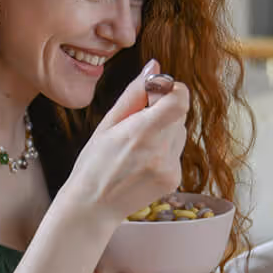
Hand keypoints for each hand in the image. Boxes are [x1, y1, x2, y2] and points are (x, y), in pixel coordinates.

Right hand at [64, 59, 190, 226]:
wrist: (93, 207)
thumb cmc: (93, 163)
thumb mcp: (107, 124)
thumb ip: (134, 93)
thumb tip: (154, 65)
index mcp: (141, 132)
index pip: (180, 98)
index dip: (171, 91)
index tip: (155, 95)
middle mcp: (160, 151)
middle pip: (180, 113)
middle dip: (163, 111)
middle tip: (138, 124)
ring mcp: (170, 168)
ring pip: (180, 133)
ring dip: (164, 132)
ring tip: (137, 148)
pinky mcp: (174, 180)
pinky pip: (177, 152)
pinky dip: (164, 151)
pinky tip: (142, 163)